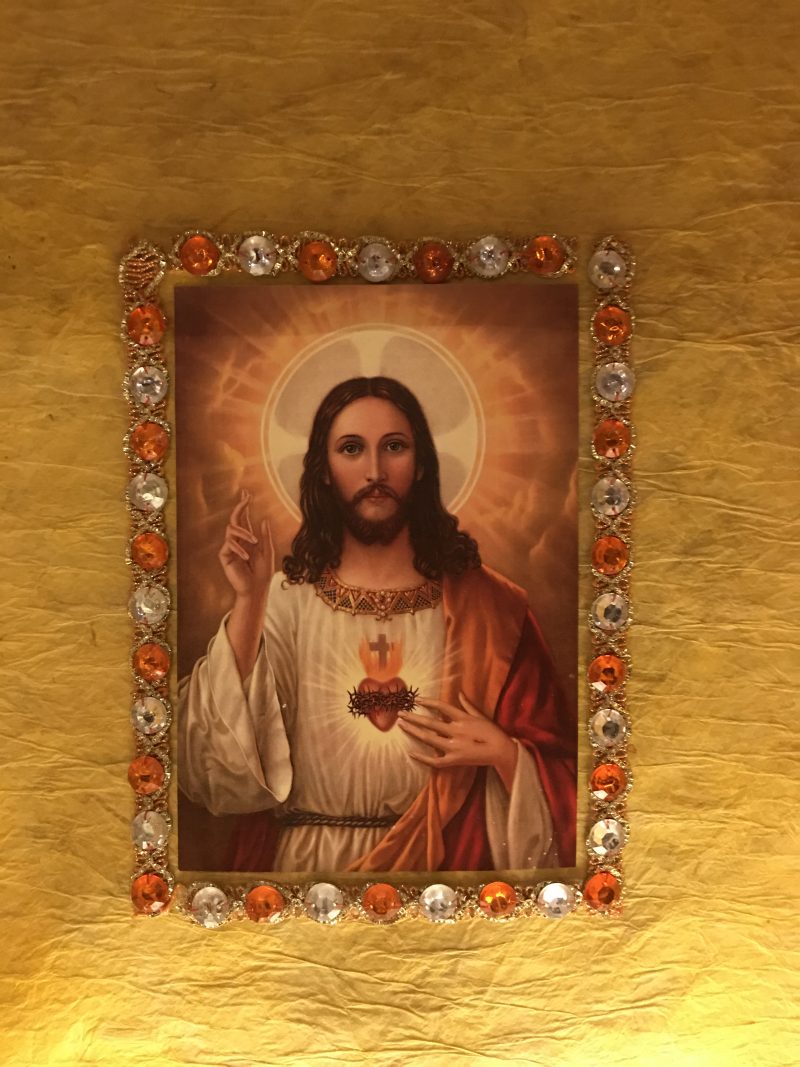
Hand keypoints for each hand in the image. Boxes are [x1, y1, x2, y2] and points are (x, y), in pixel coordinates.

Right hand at [218, 490, 272, 602]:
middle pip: (235, 519)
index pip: (244, 519)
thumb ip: (265, 536)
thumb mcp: (268, 551)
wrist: (256, 589)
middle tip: (247, 498)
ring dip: (244, 533)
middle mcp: (238, 540)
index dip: (244, 506)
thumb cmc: (263, 572)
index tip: (246, 493)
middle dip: (240, 507)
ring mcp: (230, 548)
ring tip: (255, 542)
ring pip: (232, 530)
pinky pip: (229, 545)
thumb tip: (264, 519)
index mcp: (248, 538)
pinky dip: (239, 548)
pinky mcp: (225, 556)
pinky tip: (247, 557)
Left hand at [397, 693, 518, 792]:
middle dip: (413, 717)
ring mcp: (454, 747)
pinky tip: (411, 752)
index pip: (442, 707)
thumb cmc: (493, 733)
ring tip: (401, 725)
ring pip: (429, 738)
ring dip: (414, 731)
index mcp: (463, 719)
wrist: (502, 752)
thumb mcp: (480, 716)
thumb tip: (459, 692)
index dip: (428, 702)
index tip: (417, 700)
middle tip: (400, 713)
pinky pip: (434, 760)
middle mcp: (456, 731)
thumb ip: (467, 705)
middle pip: (430, 722)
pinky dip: (422, 757)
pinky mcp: (454, 760)